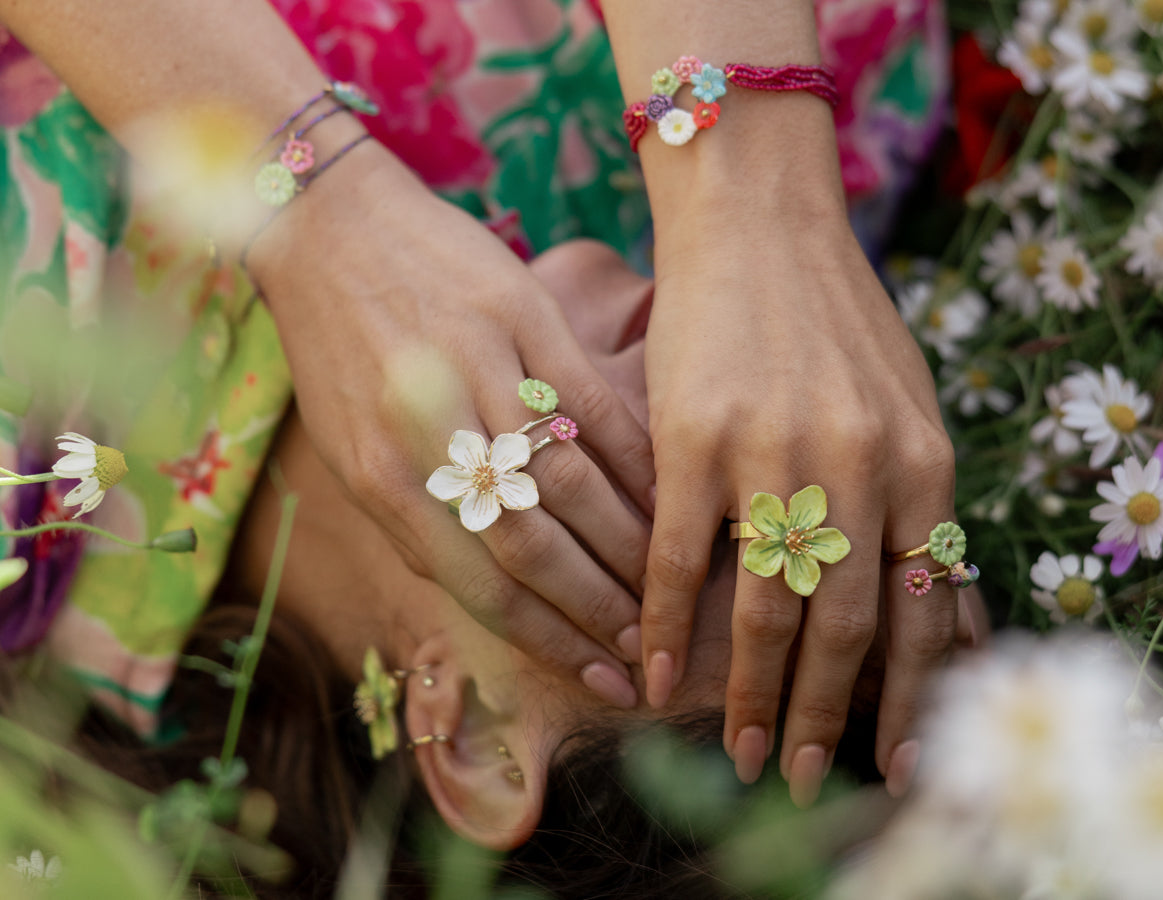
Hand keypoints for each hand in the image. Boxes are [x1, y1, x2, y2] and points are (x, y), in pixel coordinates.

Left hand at [247, 140, 655, 705]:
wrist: (328, 227)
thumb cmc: (339, 348)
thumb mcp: (352, 447)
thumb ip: (417, 520)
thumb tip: (491, 588)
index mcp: (380, 480)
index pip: (482, 586)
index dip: (550, 640)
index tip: (602, 675)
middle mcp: (431, 435)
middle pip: (534, 545)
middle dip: (599, 606)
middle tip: (648, 642)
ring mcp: (481, 374)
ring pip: (573, 483)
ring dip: (629, 542)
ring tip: (667, 583)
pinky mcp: (523, 320)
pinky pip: (594, 407)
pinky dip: (637, 459)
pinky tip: (670, 494)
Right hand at [639, 213, 958, 800]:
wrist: (760, 222)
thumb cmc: (835, 316)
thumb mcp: (905, 403)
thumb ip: (917, 497)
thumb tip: (925, 598)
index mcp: (924, 461)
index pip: (925, 609)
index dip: (907, 697)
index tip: (891, 758)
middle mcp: (859, 466)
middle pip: (846, 627)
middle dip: (824, 716)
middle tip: (802, 777)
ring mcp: (774, 452)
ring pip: (764, 606)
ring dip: (750, 692)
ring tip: (740, 751)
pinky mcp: (693, 437)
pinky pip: (675, 558)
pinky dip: (662, 625)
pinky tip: (651, 672)